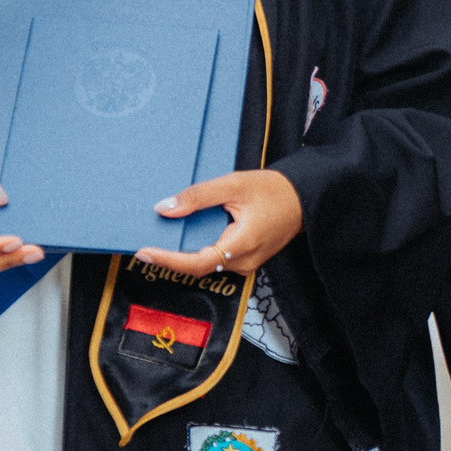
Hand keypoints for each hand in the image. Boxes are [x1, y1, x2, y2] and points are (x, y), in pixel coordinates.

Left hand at [136, 169, 303, 277]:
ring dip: (184, 253)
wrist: (305, 197)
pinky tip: (186, 236)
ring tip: (161, 239)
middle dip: (171, 257)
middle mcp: (244, 261)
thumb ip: (198, 196)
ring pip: (207, 263)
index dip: (168, 260)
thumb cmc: (275, 189)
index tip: (145, 253)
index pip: (197, 263)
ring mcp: (247, 263)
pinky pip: (217, 258)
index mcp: (242, 245)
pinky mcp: (247, 259)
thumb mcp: (233, 185)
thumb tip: (165, 208)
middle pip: (199, 266)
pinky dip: (199, 249)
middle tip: (145, 245)